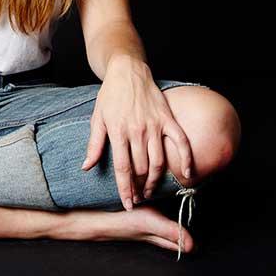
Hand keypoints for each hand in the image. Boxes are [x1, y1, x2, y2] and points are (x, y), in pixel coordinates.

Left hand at [81, 60, 194, 210]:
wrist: (128, 71)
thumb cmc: (110, 96)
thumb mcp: (97, 119)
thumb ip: (94, 144)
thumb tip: (86, 167)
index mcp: (118, 132)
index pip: (122, 168)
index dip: (125, 189)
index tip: (128, 203)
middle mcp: (137, 131)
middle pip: (141, 169)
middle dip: (140, 188)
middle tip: (138, 199)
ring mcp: (155, 125)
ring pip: (159, 161)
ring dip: (156, 181)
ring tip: (151, 192)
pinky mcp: (168, 119)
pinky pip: (181, 142)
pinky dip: (187, 159)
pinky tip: (189, 174)